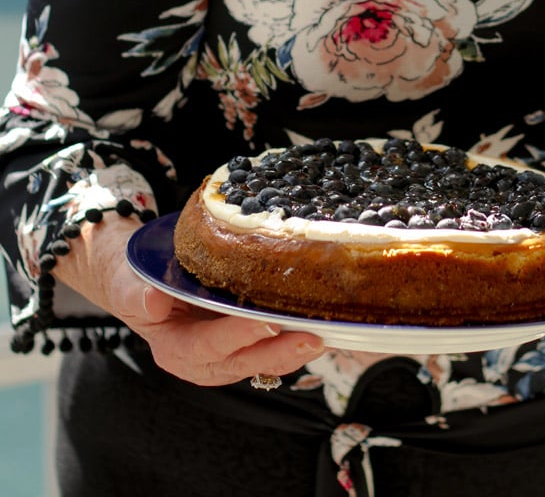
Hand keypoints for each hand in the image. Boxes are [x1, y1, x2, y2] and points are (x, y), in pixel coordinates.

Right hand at [54, 214, 325, 385]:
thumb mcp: (127, 282)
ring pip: (258, 361)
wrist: (139, 278)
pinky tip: (317, 328)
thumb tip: (152, 302)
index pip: (206, 347)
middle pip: (240, 363)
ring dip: (290, 352)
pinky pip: (266, 348)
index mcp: (173, 348)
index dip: (234, 337)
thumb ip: (135, 294)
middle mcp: (200, 359)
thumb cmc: (134, 278)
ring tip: (322, 336)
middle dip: (276, 353)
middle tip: (309, 339)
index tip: (263, 323)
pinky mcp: (239, 342)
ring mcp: (222, 354)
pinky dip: (290, 341)